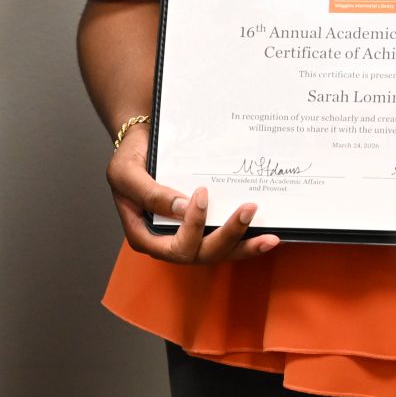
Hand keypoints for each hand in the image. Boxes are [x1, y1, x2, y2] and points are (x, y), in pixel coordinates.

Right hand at [107, 126, 278, 262]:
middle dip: (227, 235)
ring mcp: (186, 238)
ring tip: (269, 236)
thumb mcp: (126, 172)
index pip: (173, 246)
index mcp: (144, 236)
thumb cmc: (129, 157)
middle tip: (247, 209)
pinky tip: (266, 238)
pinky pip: (225, 243)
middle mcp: (166, 243)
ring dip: (244, 245)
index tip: (201, 193)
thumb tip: (183, 208)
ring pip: (217, 253)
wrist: (141, 142)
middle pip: (201, 254)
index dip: (192, 227)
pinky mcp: (203, 229)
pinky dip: (246, 243)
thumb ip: (150, 193)